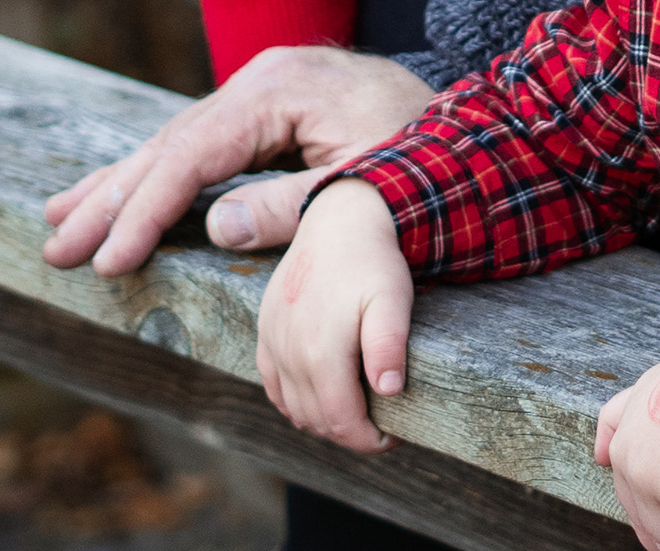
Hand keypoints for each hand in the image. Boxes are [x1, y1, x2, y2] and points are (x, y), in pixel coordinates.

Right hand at [42, 44, 436, 273]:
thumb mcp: (371, 183)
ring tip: (56, 222)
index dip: (145, 210)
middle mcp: (258, 81)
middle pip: (169, 145)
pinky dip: (152, 178)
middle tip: (55, 248)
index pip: (194, 155)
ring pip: (172, 145)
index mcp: (279, 87)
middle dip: (109, 200)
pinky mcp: (262, 112)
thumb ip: (295, 206)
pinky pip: (195, 150)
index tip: (108, 258)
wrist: (477, 125)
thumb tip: (213, 227)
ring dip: (115, 188)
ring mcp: (257, 93)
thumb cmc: (432, 155)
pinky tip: (113, 197)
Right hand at [253, 179, 414, 452]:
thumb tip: (389, 390)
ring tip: (355, 412)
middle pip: (316, 420)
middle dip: (349, 433)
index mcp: (320, 351)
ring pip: (292, 406)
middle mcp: (289, 351)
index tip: (394, 437)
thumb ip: (387, 345)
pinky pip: (272, 384)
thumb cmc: (372, 261)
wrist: (338, 218)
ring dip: (322, 419)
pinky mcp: (265, 330)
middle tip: (380, 427)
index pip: (341, 422)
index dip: (369, 441)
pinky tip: (316, 398)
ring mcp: (272, 341)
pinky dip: (293, 401)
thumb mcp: (392, 299)